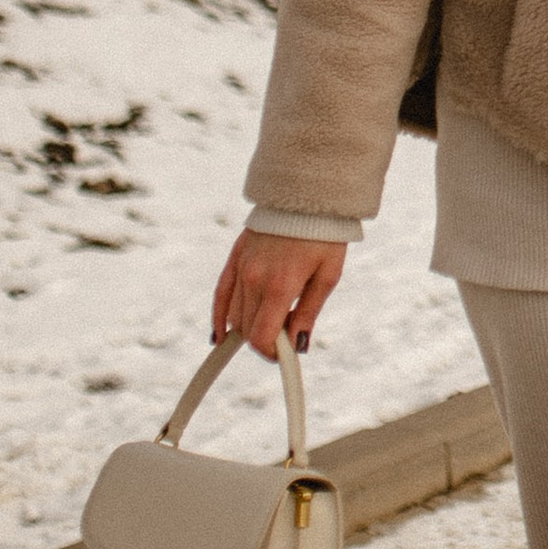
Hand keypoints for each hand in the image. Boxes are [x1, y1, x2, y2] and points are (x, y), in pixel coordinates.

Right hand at [211, 227, 347, 360]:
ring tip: (274, 319)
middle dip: (266, 339)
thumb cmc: (325, 236)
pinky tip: (220, 335)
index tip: (287, 353)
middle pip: (248, 329)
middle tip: (288, 331)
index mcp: (279, 286)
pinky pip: (221, 294)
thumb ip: (308, 312)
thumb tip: (297, 345)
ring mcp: (241, 268)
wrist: (308, 195)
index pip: (262, 337)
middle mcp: (254, 279)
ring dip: (250, 327)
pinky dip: (219, 317)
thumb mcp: (328, 276)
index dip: (273, 353)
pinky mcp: (235, 258)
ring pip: (234, 315)